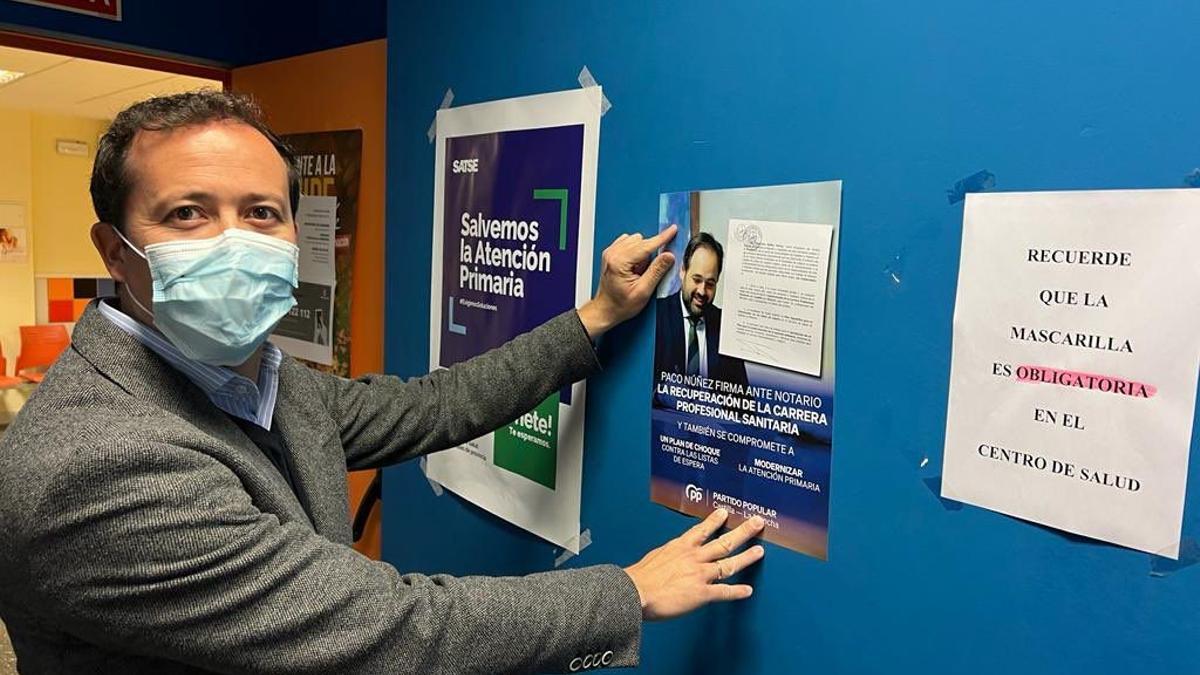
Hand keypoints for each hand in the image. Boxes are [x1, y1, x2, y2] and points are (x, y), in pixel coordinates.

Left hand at [577, 224, 677, 337]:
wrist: (606, 310)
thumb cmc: (620, 305)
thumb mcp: (643, 291)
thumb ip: (657, 271)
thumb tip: (668, 256)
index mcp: (619, 262)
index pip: (646, 245)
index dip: (662, 238)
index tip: (673, 230)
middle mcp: (613, 254)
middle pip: (641, 241)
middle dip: (651, 252)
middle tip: (650, 271)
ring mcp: (610, 252)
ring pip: (635, 240)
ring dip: (643, 252)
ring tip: (640, 271)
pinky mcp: (611, 253)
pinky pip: (628, 243)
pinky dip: (636, 252)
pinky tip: (635, 266)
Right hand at [623, 509, 765, 620]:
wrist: (635, 592)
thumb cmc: (639, 578)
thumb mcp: (654, 557)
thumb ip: (666, 556)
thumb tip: (668, 558)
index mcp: (680, 547)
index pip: (701, 530)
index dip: (715, 521)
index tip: (724, 513)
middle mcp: (694, 558)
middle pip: (723, 542)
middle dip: (743, 532)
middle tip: (757, 522)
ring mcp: (700, 575)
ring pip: (729, 564)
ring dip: (746, 557)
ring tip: (759, 552)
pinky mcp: (701, 593)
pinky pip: (724, 592)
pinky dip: (737, 592)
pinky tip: (747, 591)